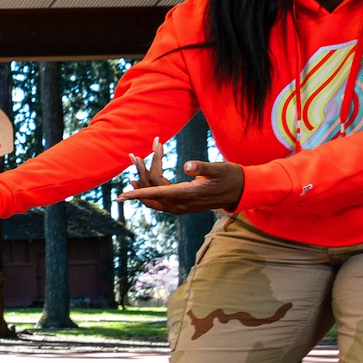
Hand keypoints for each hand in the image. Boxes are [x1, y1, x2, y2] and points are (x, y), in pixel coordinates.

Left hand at [118, 139, 243, 213]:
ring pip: (152, 196)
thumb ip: (203, 167)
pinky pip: (157, 200)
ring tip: (134, 160)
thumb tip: (187, 165)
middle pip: (151, 192)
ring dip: (142, 180)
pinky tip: (137, 181)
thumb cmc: (231, 177)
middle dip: (140, 174)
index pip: (157, 194)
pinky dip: (146, 190)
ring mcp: (179, 207)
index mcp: (187, 195)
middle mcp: (180, 205)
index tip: (121, 195)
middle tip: (132, 155)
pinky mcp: (180, 205)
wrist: (240, 191)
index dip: (138, 193)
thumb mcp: (219, 169)